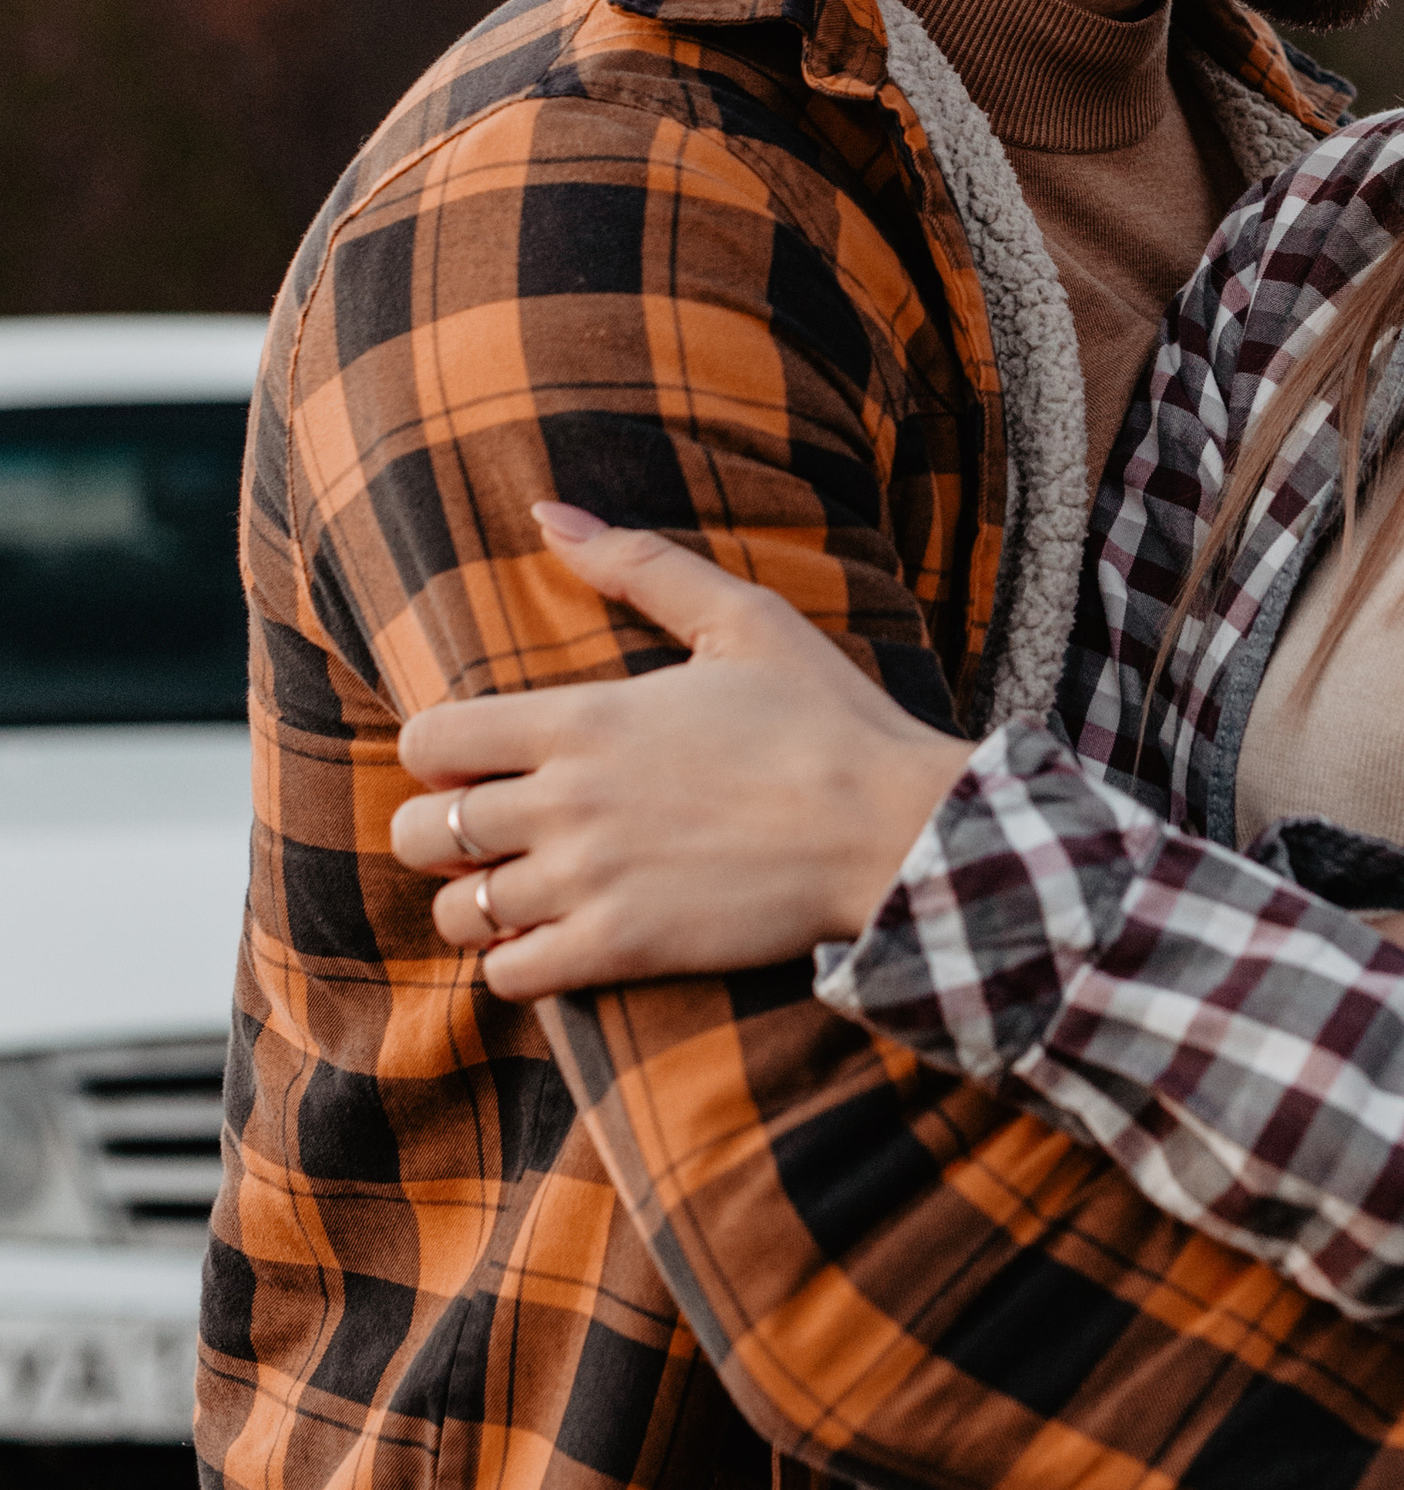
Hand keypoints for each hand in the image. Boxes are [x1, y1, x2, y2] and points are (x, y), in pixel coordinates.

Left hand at [391, 505, 974, 1000]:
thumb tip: (545, 512)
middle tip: (491, 832)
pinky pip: (511, 977)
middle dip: (440, 831)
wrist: (894, 829)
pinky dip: (517, 962)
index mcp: (582, 719)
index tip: (478, 762)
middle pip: (422, 831)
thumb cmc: (826, 719)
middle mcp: (567, 802)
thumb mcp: (741, 617)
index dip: (437, 753)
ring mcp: (590, 883)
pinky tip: (557, 939)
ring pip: (459, 912)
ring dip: (477, 903)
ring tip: (524, 890)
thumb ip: (636, 562)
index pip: (428, 741)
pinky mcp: (623, 950)